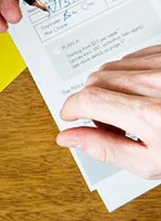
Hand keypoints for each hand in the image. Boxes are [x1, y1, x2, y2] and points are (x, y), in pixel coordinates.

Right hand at [56, 45, 160, 178]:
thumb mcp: (152, 163)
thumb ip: (105, 149)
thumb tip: (69, 138)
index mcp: (150, 115)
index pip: (87, 99)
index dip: (71, 108)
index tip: (71, 116)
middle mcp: (156, 84)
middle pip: (95, 80)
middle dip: (91, 101)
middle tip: (108, 123)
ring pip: (110, 67)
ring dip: (109, 87)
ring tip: (130, 109)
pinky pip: (131, 57)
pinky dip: (127, 75)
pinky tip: (143, 93)